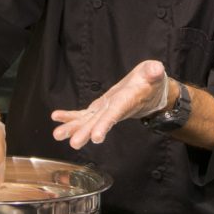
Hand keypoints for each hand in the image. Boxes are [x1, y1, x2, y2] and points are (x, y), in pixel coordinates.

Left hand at [51, 60, 168, 148]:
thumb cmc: (151, 82)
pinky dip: (70, 116)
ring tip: (57, 134)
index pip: (115, 115)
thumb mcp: (154, 73)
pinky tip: (56, 117)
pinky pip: (84, 114)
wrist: (149, 91)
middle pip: (98, 123)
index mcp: (126, 102)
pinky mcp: (100, 107)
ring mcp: (105, 110)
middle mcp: (114, 110)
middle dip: (85, 133)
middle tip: (73, 143)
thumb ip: (154, 72)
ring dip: (73, 128)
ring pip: (87, 121)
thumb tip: (156, 70)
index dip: (105, 125)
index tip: (96, 138)